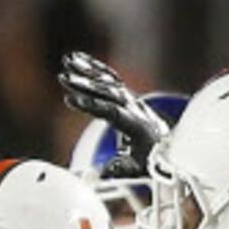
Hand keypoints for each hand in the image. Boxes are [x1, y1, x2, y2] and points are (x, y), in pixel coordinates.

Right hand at [57, 51, 170, 171]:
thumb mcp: (138, 169)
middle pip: (107, 93)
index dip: (91, 105)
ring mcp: (131, 99)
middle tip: (63, 78)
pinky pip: (109, 78)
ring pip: (108, 82)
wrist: (166, 146)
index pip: (111, 112)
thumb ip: (121, 169)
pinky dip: (94, 67)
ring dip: (87, 71)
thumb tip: (104, 171)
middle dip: (84, 84)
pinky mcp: (126, 94)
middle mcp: (134, 108)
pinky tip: (77, 58)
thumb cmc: (150, 160)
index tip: (70, 99)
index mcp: (137, 126)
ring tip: (67, 61)